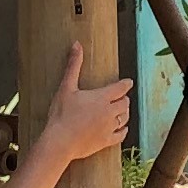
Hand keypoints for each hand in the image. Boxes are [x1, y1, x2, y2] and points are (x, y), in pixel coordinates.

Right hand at [31, 47, 132, 171]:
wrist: (59, 142)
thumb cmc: (61, 115)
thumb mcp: (66, 87)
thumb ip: (73, 65)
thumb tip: (77, 45)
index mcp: (101, 97)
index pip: (121, 88)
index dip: (126, 83)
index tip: (128, 82)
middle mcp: (109, 112)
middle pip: (125, 103)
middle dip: (124, 98)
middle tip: (122, 97)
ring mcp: (109, 127)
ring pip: (125, 118)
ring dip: (125, 113)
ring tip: (122, 110)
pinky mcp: (106, 141)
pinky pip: (121, 135)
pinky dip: (123, 130)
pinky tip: (122, 129)